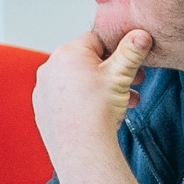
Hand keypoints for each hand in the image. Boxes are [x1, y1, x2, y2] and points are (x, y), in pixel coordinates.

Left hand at [33, 29, 151, 169]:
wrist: (82, 149)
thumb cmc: (99, 111)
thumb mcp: (121, 75)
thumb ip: (131, 51)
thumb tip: (141, 34)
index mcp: (67, 53)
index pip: (96, 40)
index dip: (117, 51)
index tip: (129, 64)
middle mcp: (50, 68)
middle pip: (86, 62)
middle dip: (111, 72)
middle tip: (131, 83)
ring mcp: (43, 90)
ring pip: (77, 82)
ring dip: (100, 89)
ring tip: (121, 102)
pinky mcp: (42, 110)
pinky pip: (65, 99)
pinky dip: (81, 102)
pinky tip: (98, 114)